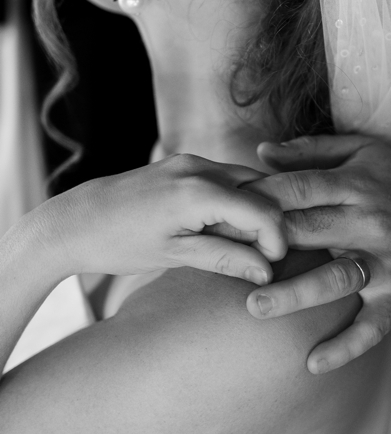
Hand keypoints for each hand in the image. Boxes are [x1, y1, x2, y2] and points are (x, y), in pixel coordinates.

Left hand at [36, 154, 284, 282]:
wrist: (69, 222)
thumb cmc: (116, 243)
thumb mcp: (174, 257)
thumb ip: (225, 259)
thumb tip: (267, 272)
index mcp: (197, 192)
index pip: (265, 212)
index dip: (277, 240)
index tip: (270, 265)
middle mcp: (198, 167)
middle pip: (264, 190)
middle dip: (270, 224)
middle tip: (259, 256)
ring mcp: (190, 161)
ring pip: (248, 182)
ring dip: (254, 212)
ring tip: (238, 244)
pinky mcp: (183, 163)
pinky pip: (226, 178)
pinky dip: (235, 201)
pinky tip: (220, 227)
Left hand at [242, 134, 390, 373]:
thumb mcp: (364, 152)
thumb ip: (311, 152)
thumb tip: (259, 152)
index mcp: (357, 185)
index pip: (296, 189)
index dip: (256, 202)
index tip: (222, 215)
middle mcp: (372, 223)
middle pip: (308, 233)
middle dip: (263, 247)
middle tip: (220, 260)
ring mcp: (388, 262)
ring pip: (336, 279)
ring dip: (295, 295)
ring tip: (254, 306)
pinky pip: (372, 325)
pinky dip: (345, 347)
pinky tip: (313, 363)